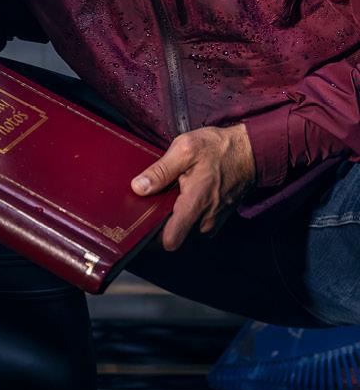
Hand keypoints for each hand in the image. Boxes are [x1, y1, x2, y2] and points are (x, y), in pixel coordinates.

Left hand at [131, 124, 255, 251]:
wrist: (249, 152)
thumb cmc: (219, 149)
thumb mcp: (185, 149)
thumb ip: (160, 170)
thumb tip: (139, 187)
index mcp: (195, 203)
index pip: (170, 240)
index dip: (151, 238)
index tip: (140, 225)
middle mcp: (205, 219)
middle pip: (173, 237)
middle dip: (159, 225)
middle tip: (150, 206)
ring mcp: (213, 222)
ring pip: (184, 232)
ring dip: (173, 220)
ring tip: (166, 199)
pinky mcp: (216, 219)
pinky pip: (194, 226)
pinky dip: (185, 216)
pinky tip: (180, 198)